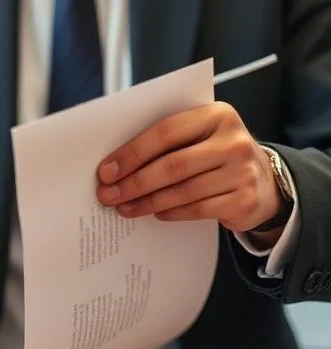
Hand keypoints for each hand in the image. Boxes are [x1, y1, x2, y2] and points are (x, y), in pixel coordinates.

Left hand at [96, 102, 283, 232]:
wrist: (265, 182)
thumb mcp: (199, 137)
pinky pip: (196, 209)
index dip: (132, 153)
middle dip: (134, 183)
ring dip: (146, 202)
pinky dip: (170, 212)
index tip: (105, 171)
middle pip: (172, 165)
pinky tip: (154, 213)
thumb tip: (116, 166)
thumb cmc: (216, 156)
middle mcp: (233, 140)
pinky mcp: (243, 200)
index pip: (165, 132)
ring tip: (124, 208)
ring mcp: (241, 171)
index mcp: (216, 115)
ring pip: (182, 191)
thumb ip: (167, 143)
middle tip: (108, 195)